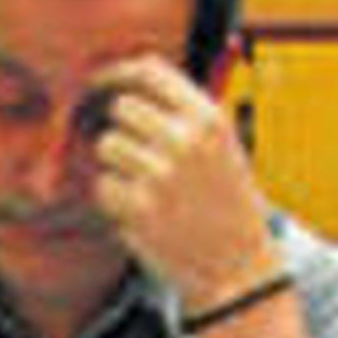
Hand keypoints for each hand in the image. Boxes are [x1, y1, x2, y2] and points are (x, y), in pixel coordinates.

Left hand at [91, 55, 271, 311]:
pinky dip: (115, 198)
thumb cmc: (225, 201)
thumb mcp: (220, 145)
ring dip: (118, 164)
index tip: (99, 83)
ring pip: (107, 145)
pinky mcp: (139, 209)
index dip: (117, 73)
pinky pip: (103, 185)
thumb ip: (181, 110)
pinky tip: (143, 211)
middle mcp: (185, 141)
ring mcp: (160, 174)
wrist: (237, 266)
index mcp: (208, 118)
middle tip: (138, 154)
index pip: (149, 72)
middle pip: (122, 108)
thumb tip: (125, 77)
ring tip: (147, 186)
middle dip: (124, 128)